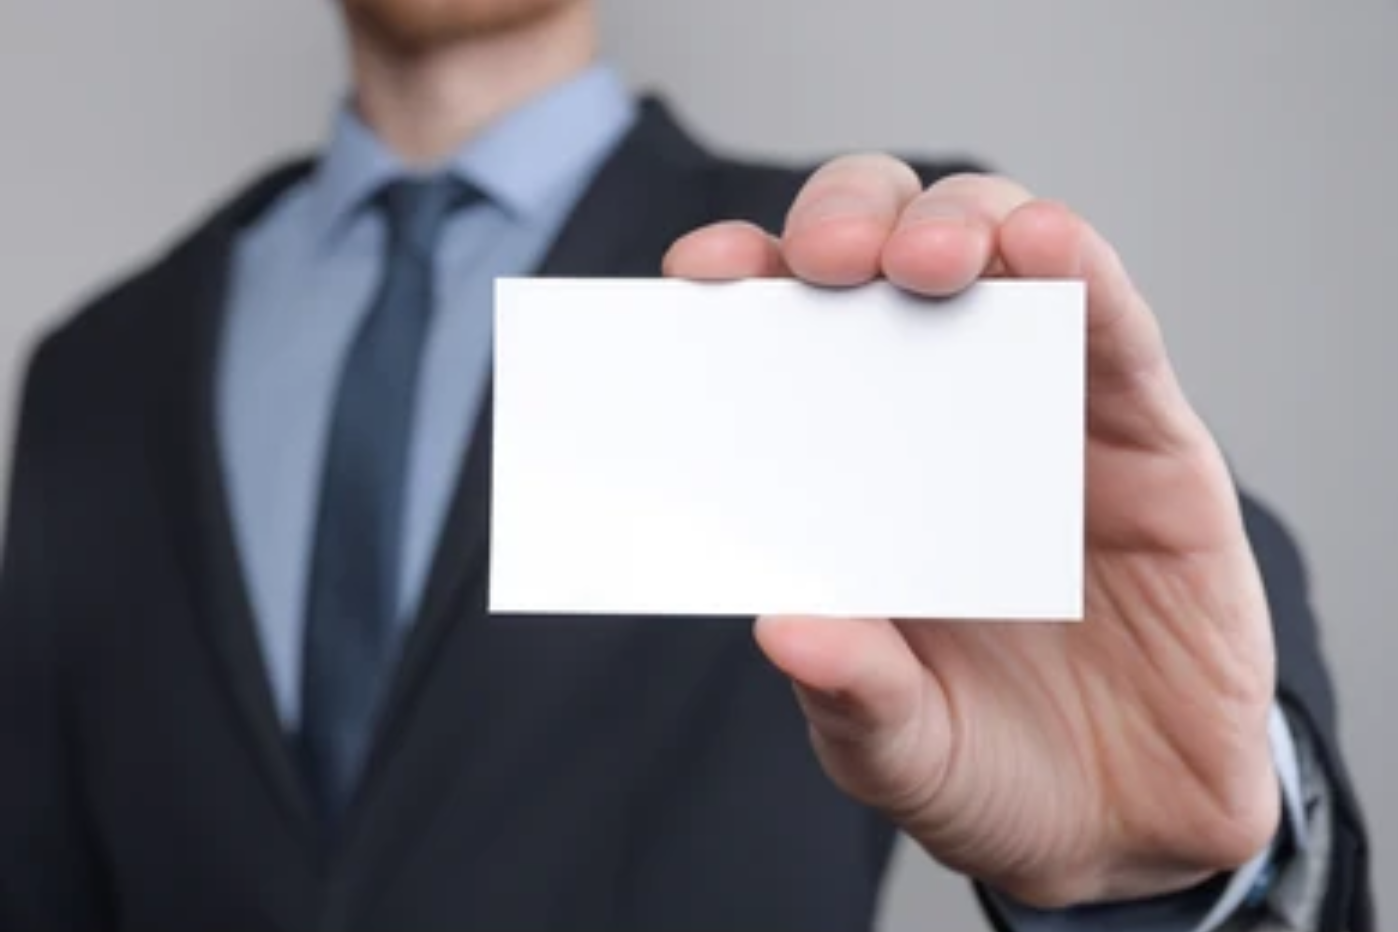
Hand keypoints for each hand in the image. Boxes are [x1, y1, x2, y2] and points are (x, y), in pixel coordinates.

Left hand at [662, 157, 1278, 907]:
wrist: (1128, 829)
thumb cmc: (986, 764)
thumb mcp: (898, 748)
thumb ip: (852, 691)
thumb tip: (787, 628)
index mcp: (847, 471)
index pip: (784, 339)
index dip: (741, 286)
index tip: (699, 273)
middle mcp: (936, 415)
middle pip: (884, 257)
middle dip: (848, 226)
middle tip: (824, 263)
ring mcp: (1045, 413)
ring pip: (1001, 257)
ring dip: (961, 226)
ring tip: (928, 259)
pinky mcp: (1151, 438)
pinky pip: (1120, 332)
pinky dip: (1085, 276)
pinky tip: (1047, 250)